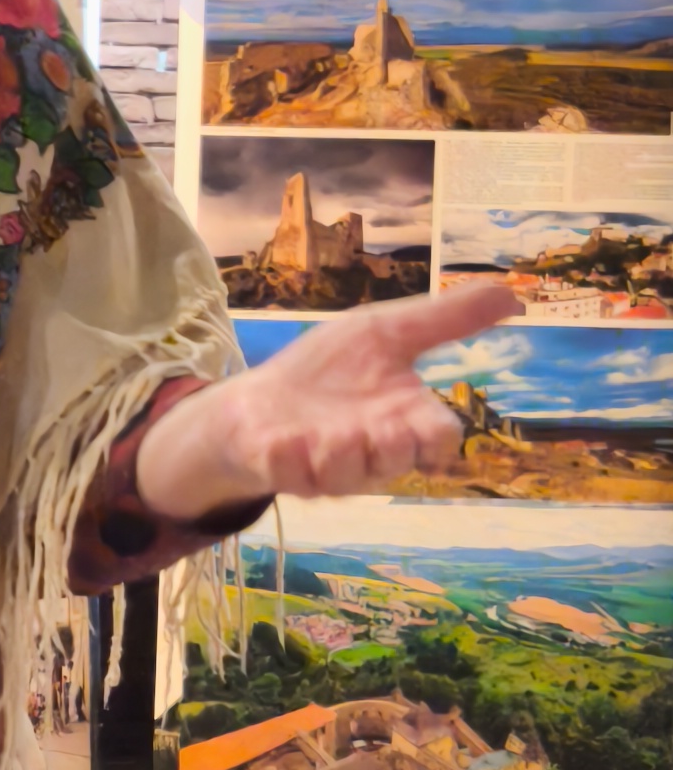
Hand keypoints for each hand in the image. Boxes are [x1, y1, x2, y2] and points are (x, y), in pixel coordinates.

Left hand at [138, 283, 519, 517]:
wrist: (256, 400)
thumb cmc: (328, 371)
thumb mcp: (384, 333)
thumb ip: (444, 320)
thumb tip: (514, 294)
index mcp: (401, 420)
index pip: (438, 439)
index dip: (438, 437)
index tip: (426, 422)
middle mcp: (370, 450)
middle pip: (398, 462)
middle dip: (393, 449)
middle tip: (386, 429)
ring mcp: (324, 464)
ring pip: (346, 474)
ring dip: (342, 453)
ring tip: (328, 433)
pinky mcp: (279, 467)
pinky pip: (290, 472)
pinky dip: (290, 457)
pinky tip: (285, 439)